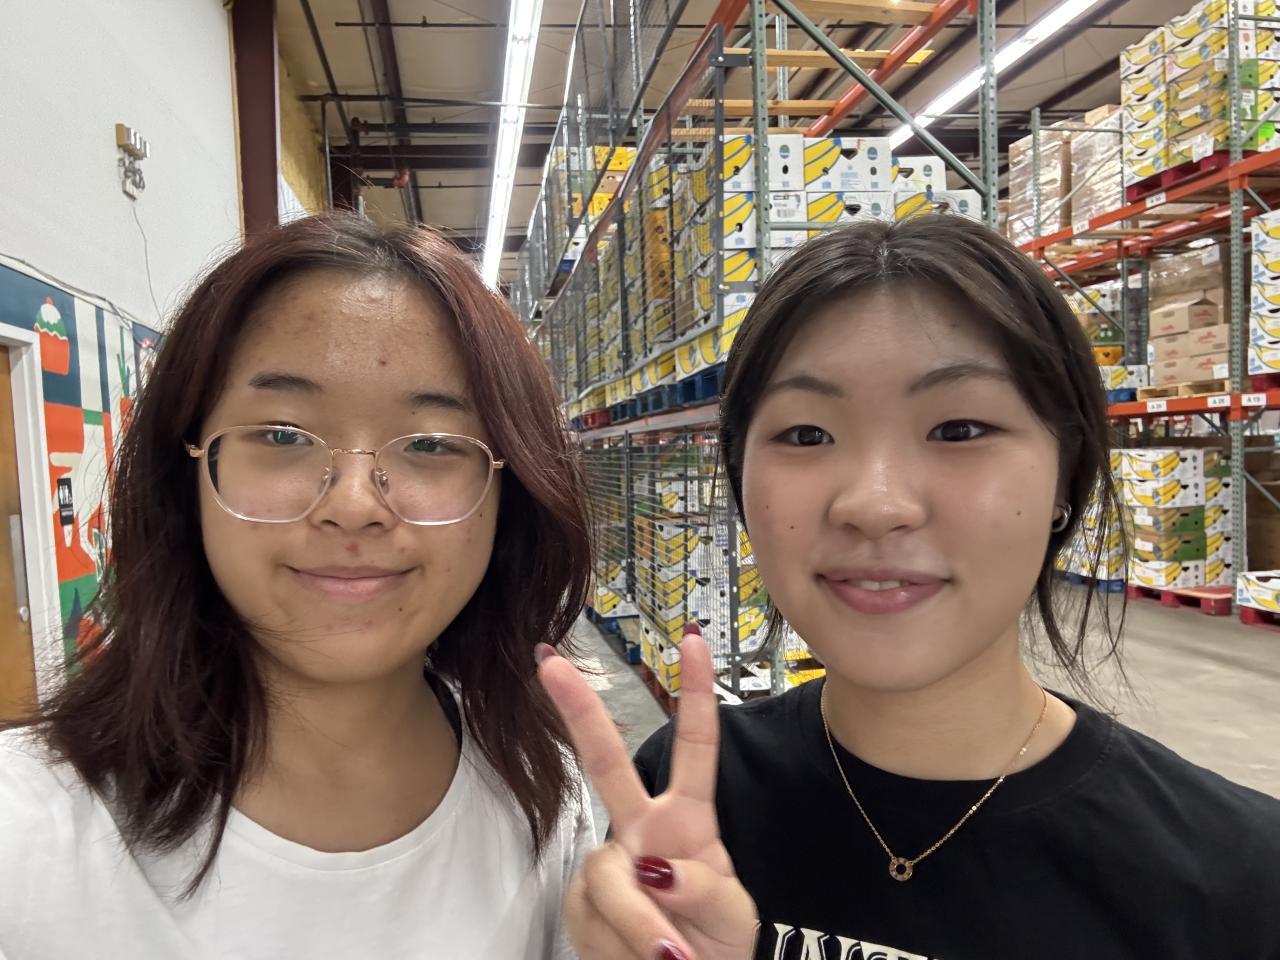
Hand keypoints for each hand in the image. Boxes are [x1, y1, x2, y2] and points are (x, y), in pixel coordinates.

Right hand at [538, 625, 757, 959]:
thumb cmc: (716, 949)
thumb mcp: (735, 920)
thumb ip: (706, 891)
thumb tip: (656, 869)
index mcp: (688, 821)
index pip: (696, 748)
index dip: (697, 693)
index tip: (693, 641)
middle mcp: (643, 831)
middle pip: (607, 764)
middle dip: (580, 712)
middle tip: (551, 665)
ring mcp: (610, 866)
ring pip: (606, 873)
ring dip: (639, 921)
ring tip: (668, 958)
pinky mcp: (582, 905)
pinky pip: (592, 915)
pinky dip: (619, 946)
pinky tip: (633, 959)